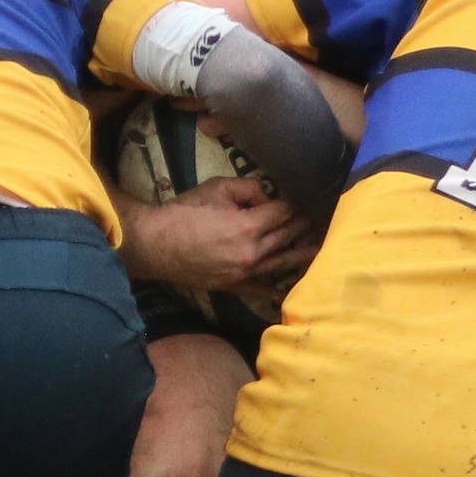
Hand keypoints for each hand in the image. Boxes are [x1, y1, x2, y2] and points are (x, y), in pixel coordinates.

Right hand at [119, 175, 316, 291]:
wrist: (155, 243)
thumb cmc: (184, 212)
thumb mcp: (217, 187)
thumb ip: (249, 188)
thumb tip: (268, 198)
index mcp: (249, 226)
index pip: (284, 212)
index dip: (293, 203)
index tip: (300, 199)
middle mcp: (252, 252)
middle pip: (287, 236)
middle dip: (303, 225)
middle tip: (318, 218)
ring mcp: (244, 272)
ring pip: (282, 262)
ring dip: (302, 253)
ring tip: (320, 246)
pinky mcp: (234, 285)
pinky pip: (261, 289)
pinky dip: (276, 289)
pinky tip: (290, 288)